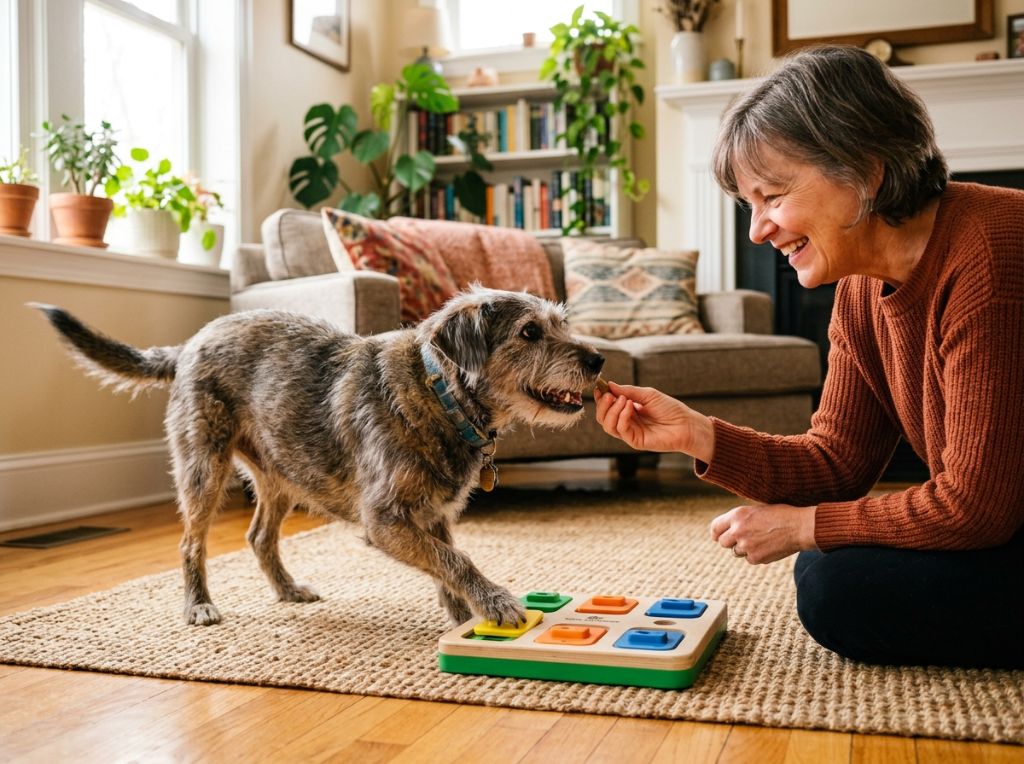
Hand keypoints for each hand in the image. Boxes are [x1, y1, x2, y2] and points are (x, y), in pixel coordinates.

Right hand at [594, 382, 713, 462]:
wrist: (686, 424)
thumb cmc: (670, 409)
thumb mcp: (648, 395)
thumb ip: (629, 391)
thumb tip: (610, 385)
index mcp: (628, 411)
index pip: (608, 407)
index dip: (601, 398)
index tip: (599, 389)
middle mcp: (627, 422)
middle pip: (603, 417)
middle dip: (603, 405)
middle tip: (610, 395)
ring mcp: (630, 432)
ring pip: (608, 425)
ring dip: (611, 411)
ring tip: (623, 400)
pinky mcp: (635, 441)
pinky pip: (621, 430)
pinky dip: (622, 417)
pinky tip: (630, 408)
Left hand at [709, 503, 817, 563]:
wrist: (799, 527)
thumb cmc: (780, 514)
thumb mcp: (756, 510)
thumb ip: (740, 519)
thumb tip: (728, 528)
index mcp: (737, 515)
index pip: (715, 527)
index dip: (716, 533)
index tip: (717, 536)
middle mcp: (738, 530)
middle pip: (722, 542)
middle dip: (730, 542)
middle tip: (742, 539)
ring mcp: (746, 546)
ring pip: (736, 552)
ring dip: (744, 549)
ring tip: (760, 540)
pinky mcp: (755, 558)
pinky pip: (749, 559)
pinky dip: (756, 555)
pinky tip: (768, 546)